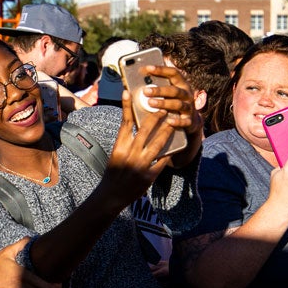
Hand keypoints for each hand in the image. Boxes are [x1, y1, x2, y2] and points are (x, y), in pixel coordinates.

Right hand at [96, 91, 176, 205]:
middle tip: (164, 108)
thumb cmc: (113, 172)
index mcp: (120, 146)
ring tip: (173, 123)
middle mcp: (130, 154)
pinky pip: (162, 161)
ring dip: (166, 132)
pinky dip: (168, 153)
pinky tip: (175, 146)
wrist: (111, 195)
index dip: (127, 106)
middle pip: (145, 130)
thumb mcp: (116, 154)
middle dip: (156, 117)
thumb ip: (125, 140)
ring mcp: (140, 165)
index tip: (129, 92)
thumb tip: (132, 124)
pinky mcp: (149, 176)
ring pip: (157, 144)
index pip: (125, 122)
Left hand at [138, 64, 202, 166]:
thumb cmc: (173, 102)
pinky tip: (169, 121)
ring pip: (177, 104)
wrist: (189, 119)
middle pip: (174, 90)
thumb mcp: (168, 92)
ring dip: (164, 103)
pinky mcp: (189, 120)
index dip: (161, 70)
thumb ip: (157, 85)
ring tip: (150, 103)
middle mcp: (186, 94)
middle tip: (145, 91)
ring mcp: (189, 107)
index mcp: (181, 84)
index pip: (173, 73)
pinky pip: (184, 121)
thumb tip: (140, 76)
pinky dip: (177, 121)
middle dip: (159, 90)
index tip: (148, 68)